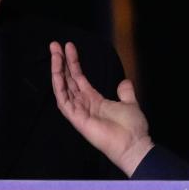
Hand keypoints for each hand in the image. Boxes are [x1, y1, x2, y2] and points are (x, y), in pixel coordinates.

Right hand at [50, 41, 153, 176]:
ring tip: (54, 53)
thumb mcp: (130, 104)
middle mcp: (84, 104)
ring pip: (63, 87)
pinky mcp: (76, 118)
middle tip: (54, 45)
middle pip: (68, 80)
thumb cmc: (132, 128)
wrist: (134, 144)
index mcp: (94, 100)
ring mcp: (78, 111)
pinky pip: (64, 100)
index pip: (79, 78)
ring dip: (57, 70)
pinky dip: (59, 86)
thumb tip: (124, 82)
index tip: (69, 47)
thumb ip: (125, 92)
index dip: (73, 63)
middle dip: (61, 62)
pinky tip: (57, 72)